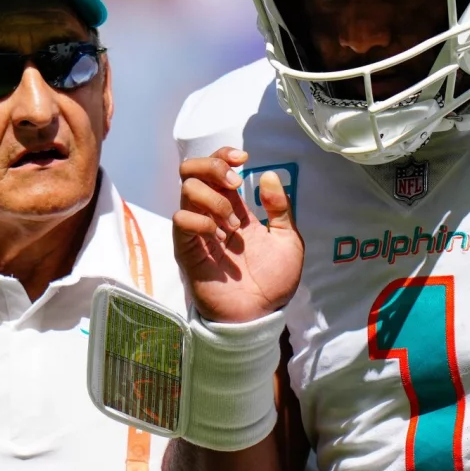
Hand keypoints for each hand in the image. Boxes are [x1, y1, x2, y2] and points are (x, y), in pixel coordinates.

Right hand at [174, 147, 303, 321]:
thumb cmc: (274, 281)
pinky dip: (202, 220)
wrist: (262, 315)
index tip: (243, 158)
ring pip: (186, 190)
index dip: (223, 155)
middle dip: (212, 167)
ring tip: (233, 224)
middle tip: (234, 186)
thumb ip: (279, 208)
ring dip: (214, 199)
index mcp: (234, 209)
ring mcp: (197, 232)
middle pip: (191, 171)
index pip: (215, 168)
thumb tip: (268, 174)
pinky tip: (219, 237)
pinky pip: (181, 220)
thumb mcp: (288, 240)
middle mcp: (212, 215)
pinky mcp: (188, 250)